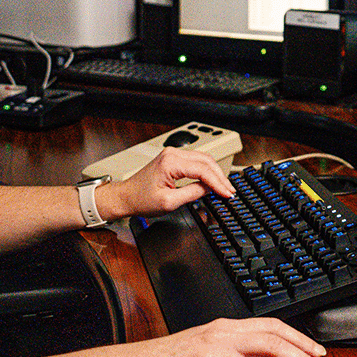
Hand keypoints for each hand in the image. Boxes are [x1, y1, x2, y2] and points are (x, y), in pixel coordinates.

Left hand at [100, 147, 235, 219]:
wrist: (126, 196)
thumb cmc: (141, 199)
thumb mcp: (170, 202)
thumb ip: (193, 193)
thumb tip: (210, 189)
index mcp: (171, 162)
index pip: (203, 170)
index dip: (218, 183)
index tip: (227, 193)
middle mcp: (173, 154)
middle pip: (206, 161)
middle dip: (220, 177)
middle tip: (230, 191)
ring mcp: (173, 154)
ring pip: (203, 159)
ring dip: (215, 173)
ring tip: (225, 187)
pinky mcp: (173, 158)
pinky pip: (196, 161)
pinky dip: (207, 170)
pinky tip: (213, 180)